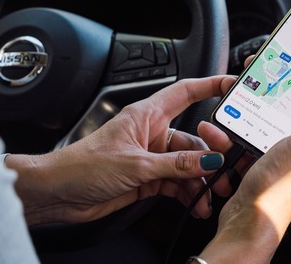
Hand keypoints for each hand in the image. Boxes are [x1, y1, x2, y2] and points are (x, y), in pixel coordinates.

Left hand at [6, 75, 236, 225]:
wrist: (57, 193)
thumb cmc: (82, 166)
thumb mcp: (136, 165)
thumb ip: (176, 164)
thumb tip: (208, 161)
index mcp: (146, 115)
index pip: (185, 92)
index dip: (209, 86)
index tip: (232, 87)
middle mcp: (151, 134)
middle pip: (193, 138)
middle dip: (211, 155)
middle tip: (223, 169)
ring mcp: (150, 157)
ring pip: (187, 165)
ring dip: (200, 181)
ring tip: (209, 196)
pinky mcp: (147, 178)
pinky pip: (177, 183)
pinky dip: (188, 194)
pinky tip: (196, 204)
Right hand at [198, 87, 290, 262]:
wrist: (247, 223)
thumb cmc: (277, 191)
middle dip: (281, 90)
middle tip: (268, 73)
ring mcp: (279, 157)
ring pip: (266, 123)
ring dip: (249, 112)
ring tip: (235, 102)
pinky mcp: (258, 165)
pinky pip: (245, 140)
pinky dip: (232, 133)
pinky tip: (220, 131)